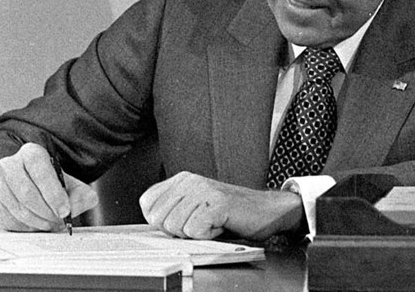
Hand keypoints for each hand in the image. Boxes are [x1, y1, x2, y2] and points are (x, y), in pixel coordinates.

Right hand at [0, 143, 97, 232]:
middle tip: (58, 221)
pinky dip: (24, 227)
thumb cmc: (52, 185)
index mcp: (31, 153)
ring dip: (37, 221)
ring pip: (17, 209)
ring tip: (50, 223)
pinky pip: (7, 220)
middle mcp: (10, 165)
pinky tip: (35, 224)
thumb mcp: (72, 186)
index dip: (53, 193)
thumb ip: (81, 195)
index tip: (65, 211)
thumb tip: (74, 207)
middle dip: (46, 212)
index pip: (40, 170)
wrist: (30, 186)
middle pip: (27, 193)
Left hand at [139, 172, 302, 240]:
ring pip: (175, 227)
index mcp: (181, 180)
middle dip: (179, 230)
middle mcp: (189, 181)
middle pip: (160, 220)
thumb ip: (173, 209)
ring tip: (213, 222)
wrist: (266, 210)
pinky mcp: (216, 203)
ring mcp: (202, 190)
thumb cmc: (231, 212)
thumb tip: (153, 221)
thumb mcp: (195, 206)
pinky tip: (221, 225)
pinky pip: (195, 231)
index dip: (162, 221)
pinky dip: (208, 236)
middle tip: (202, 223)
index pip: (148, 204)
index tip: (185, 220)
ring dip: (196, 233)